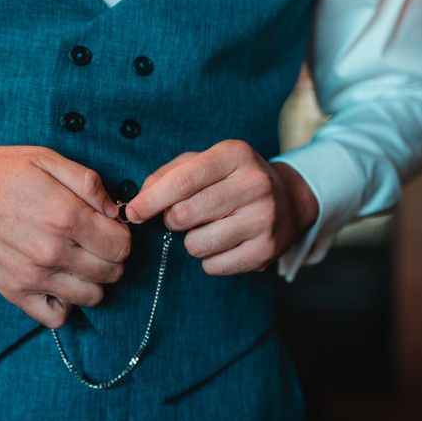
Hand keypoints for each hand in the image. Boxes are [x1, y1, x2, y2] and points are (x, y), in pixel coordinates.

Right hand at [0, 132, 130, 327]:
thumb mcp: (46, 159)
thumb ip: (88, 182)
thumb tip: (116, 210)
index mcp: (66, 216)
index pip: (121, 246)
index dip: (122, 235)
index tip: (109, 227)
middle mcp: (52, 252)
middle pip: (112, 272)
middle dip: (112, 257)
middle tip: (96, 243)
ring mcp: (33, 277)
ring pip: (92, 297)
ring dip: (94, 280)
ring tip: (80, 261)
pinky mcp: (15, 293)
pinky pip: (57, 317)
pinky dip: (66, 305)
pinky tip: (60, 283)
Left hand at [125, 140, 318, 274]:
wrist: (288, 201)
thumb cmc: (231, 180)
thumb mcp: (203, 163)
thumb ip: (167, 175)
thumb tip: (139, 201)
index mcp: (234, 155)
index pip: (182, 180)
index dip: (150, 200)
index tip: (132, 212)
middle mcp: (254, 184)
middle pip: (185, 214)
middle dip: (171, 220)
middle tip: (182, 216)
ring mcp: (264, 219)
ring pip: (196, 245)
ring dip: (191, 241)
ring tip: (209, 228)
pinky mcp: (266, 251)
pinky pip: (213, 266)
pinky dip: (209, 259)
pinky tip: (225, 243)